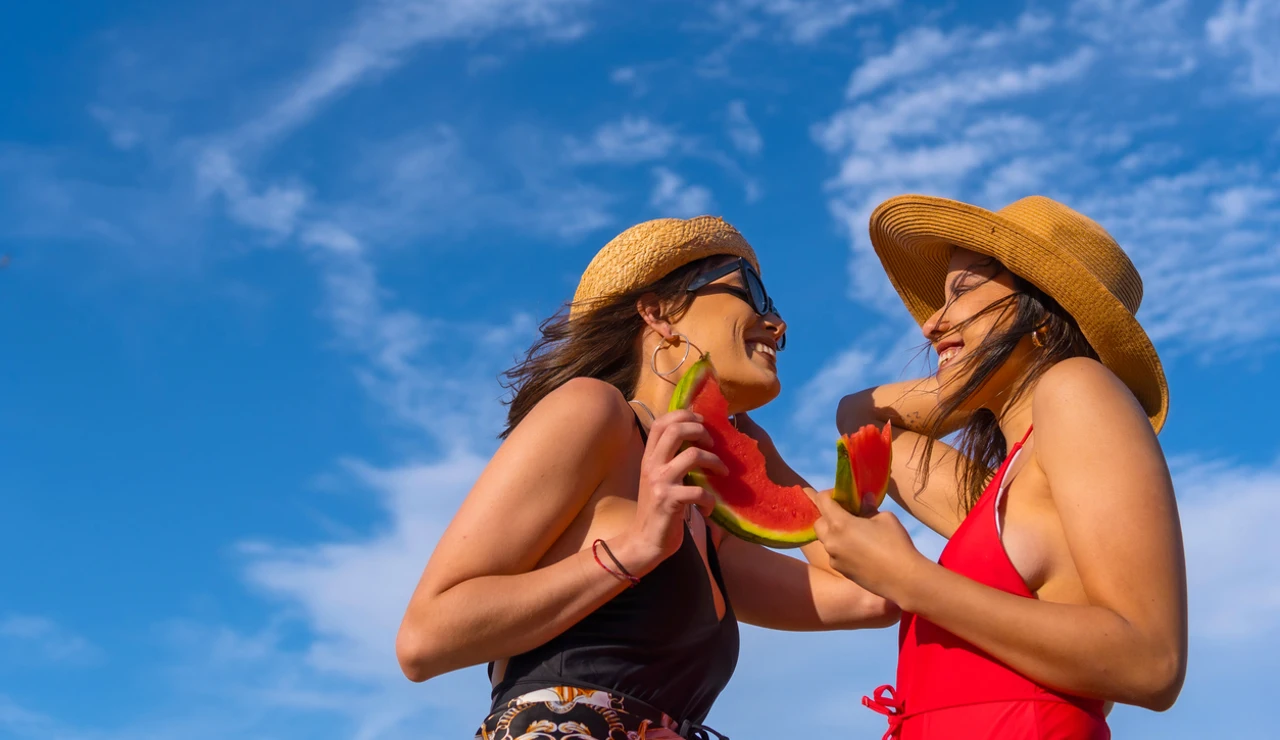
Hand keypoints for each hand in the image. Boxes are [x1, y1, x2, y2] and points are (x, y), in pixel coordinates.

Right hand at [619, 409, 724, 574]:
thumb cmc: (658, 510)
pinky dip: (710, 500)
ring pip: (692, 456)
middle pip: (675, 430)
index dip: (684, 415)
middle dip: (700, 430)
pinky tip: (709, 508)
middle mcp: (652, 465)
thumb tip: (700, 441)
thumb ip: (672, 461)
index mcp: (649, 458)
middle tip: (713, 443)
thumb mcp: (661, 480)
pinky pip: (699, 492)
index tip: (702, 421)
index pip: (661, 422)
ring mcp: (660, 483)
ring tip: (722, 473)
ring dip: (714, 462)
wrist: (645, 542)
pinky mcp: (669, 502)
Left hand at [812, 491, 927, 605]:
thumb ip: (868, 508)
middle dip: (828, 515)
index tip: (841, 495)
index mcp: (839, 524)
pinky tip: (860, 550)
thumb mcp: (885, 518)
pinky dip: (842, 548)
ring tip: (855, 532)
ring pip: (826, 540)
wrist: (903, 579)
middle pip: (819, 522)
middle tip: (846, 513)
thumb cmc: (895, 544)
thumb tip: (864, 500)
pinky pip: (835, 554)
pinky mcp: (841, 570)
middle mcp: (831, 541)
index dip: (829, 494)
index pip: (822, 501)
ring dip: (834, 532)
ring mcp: (834, 558)